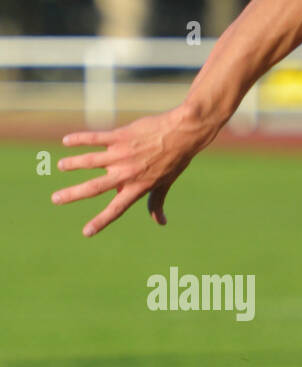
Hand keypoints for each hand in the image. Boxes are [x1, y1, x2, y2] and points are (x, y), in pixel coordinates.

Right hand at [52, 102, 217, 236]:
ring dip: (73, 164)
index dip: (101, 221)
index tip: (86, 232)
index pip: (116, 209)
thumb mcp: (165, 184)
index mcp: (138, 187)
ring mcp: (122, 155)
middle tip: (55, 199)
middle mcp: (127, 173)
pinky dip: (79, 139)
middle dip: (73, 194)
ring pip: (90, 161)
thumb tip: (160, 222)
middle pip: (95, 187)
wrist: (182, 133)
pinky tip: (66, 141)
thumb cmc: (175, 160)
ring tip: (61, 166)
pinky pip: (94, 138)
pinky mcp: (120, 137)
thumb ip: (156, 202)